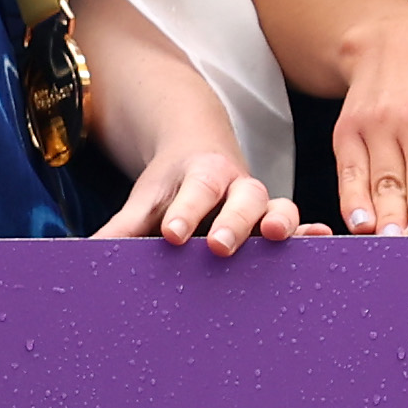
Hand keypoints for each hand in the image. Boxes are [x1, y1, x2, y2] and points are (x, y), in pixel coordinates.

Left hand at [95, 153, 300, 252]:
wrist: (202, 151)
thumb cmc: (172, 185)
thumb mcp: (146, 199)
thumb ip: (122, 227)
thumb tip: (84, 256)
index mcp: (201, 174)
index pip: (193, 191)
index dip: (185, 212)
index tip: (171, 236)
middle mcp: (237, 185)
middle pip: (240, 197)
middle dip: (231, 221)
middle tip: (218, 246)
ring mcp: (262, 203)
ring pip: (277, 205)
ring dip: (280, 222)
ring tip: (276, 237)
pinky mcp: (278, 221)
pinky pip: (300, 225)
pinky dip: (310, 233)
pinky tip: (322, 241)